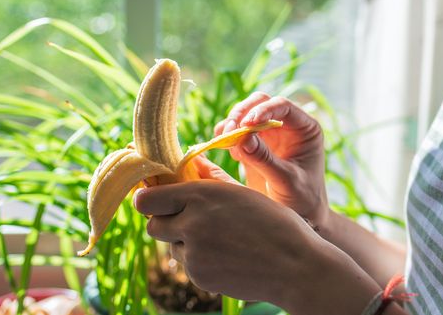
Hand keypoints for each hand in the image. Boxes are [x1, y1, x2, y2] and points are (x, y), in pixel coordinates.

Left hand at [134, 181, 380, 313]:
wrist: (296, 265)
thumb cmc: (273, 223)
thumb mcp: (239, 193)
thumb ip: (207, 181)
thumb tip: (185, 165)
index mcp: (200, 195)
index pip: (147, 200)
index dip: (147, 200)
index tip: (152, 200)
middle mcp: (191, 223)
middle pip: (152, 225)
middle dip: (165, 223)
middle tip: (186, 221)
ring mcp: (194, 254)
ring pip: (171, 247)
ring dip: (185, 243)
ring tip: (220, 240)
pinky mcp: (200, 277)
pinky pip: (188, 266)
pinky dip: (200, 262)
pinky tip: (227, 257)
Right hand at [215, 92, 327, 225]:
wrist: (299, 218)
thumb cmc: (302, 200)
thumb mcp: (286, 181)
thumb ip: (265, 160)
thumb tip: (242, 137)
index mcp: (305, 129)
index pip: (283, 106)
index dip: (263, 111)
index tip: (246, 124)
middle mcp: (287, 126)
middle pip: (260, 102)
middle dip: (242, 113)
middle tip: (229, 131)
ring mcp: (269, 134)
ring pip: (245, 113)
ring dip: (232, 123)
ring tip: (225, 140)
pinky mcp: (253, 145)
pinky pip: (235, 132)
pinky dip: (226, 136)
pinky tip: (226, 149)